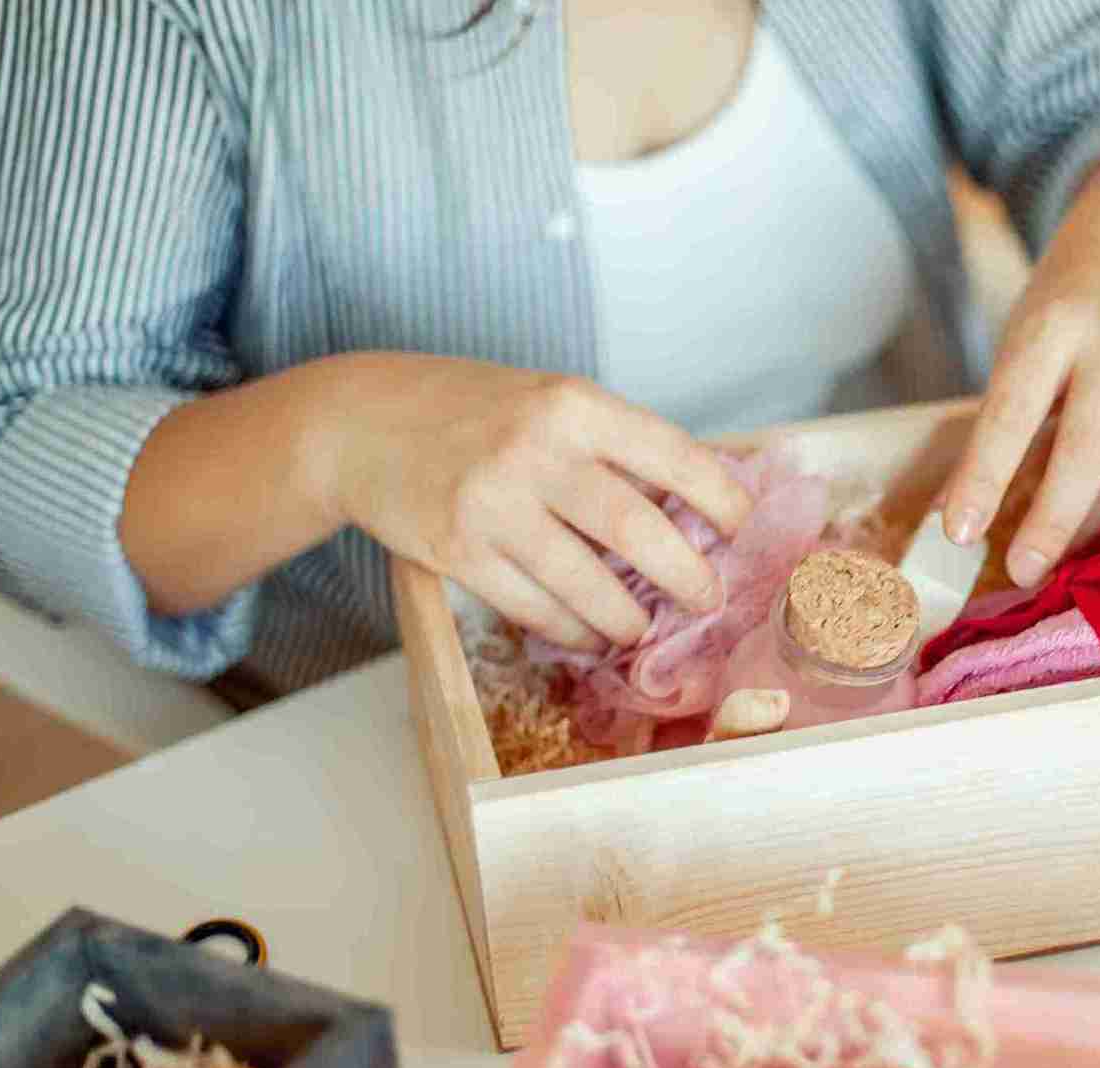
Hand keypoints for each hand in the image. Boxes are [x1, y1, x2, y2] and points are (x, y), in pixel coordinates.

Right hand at [314, 354, 751, 649]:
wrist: (358, 422)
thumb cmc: (469, 411)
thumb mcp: (546, 400)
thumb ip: (611, 444)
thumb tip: (698, 504)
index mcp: (571, 404)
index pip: (670, 453)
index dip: (719, 497)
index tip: (742, 527)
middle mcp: (535, 451)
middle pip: (637, 529)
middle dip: (686, 576)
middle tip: (707, 598)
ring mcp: (493, 505)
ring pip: (586, 584)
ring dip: (627, 619)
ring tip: (641, 628)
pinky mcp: (459, 552)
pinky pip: (535, 607)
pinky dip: (573, 630)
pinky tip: (589, 634)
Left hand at [941, 144, 1099, 587]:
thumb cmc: (1070, 296)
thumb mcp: (1024, 333)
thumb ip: (1008, 414)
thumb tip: (970, 511)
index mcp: (1054, 324)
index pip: (1011, 413)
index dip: (984, 479)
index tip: (957, 532)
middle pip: (1087, 453)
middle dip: (1053, 523)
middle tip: (1023, 572)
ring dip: (1098, 529)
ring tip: (1063, 565)